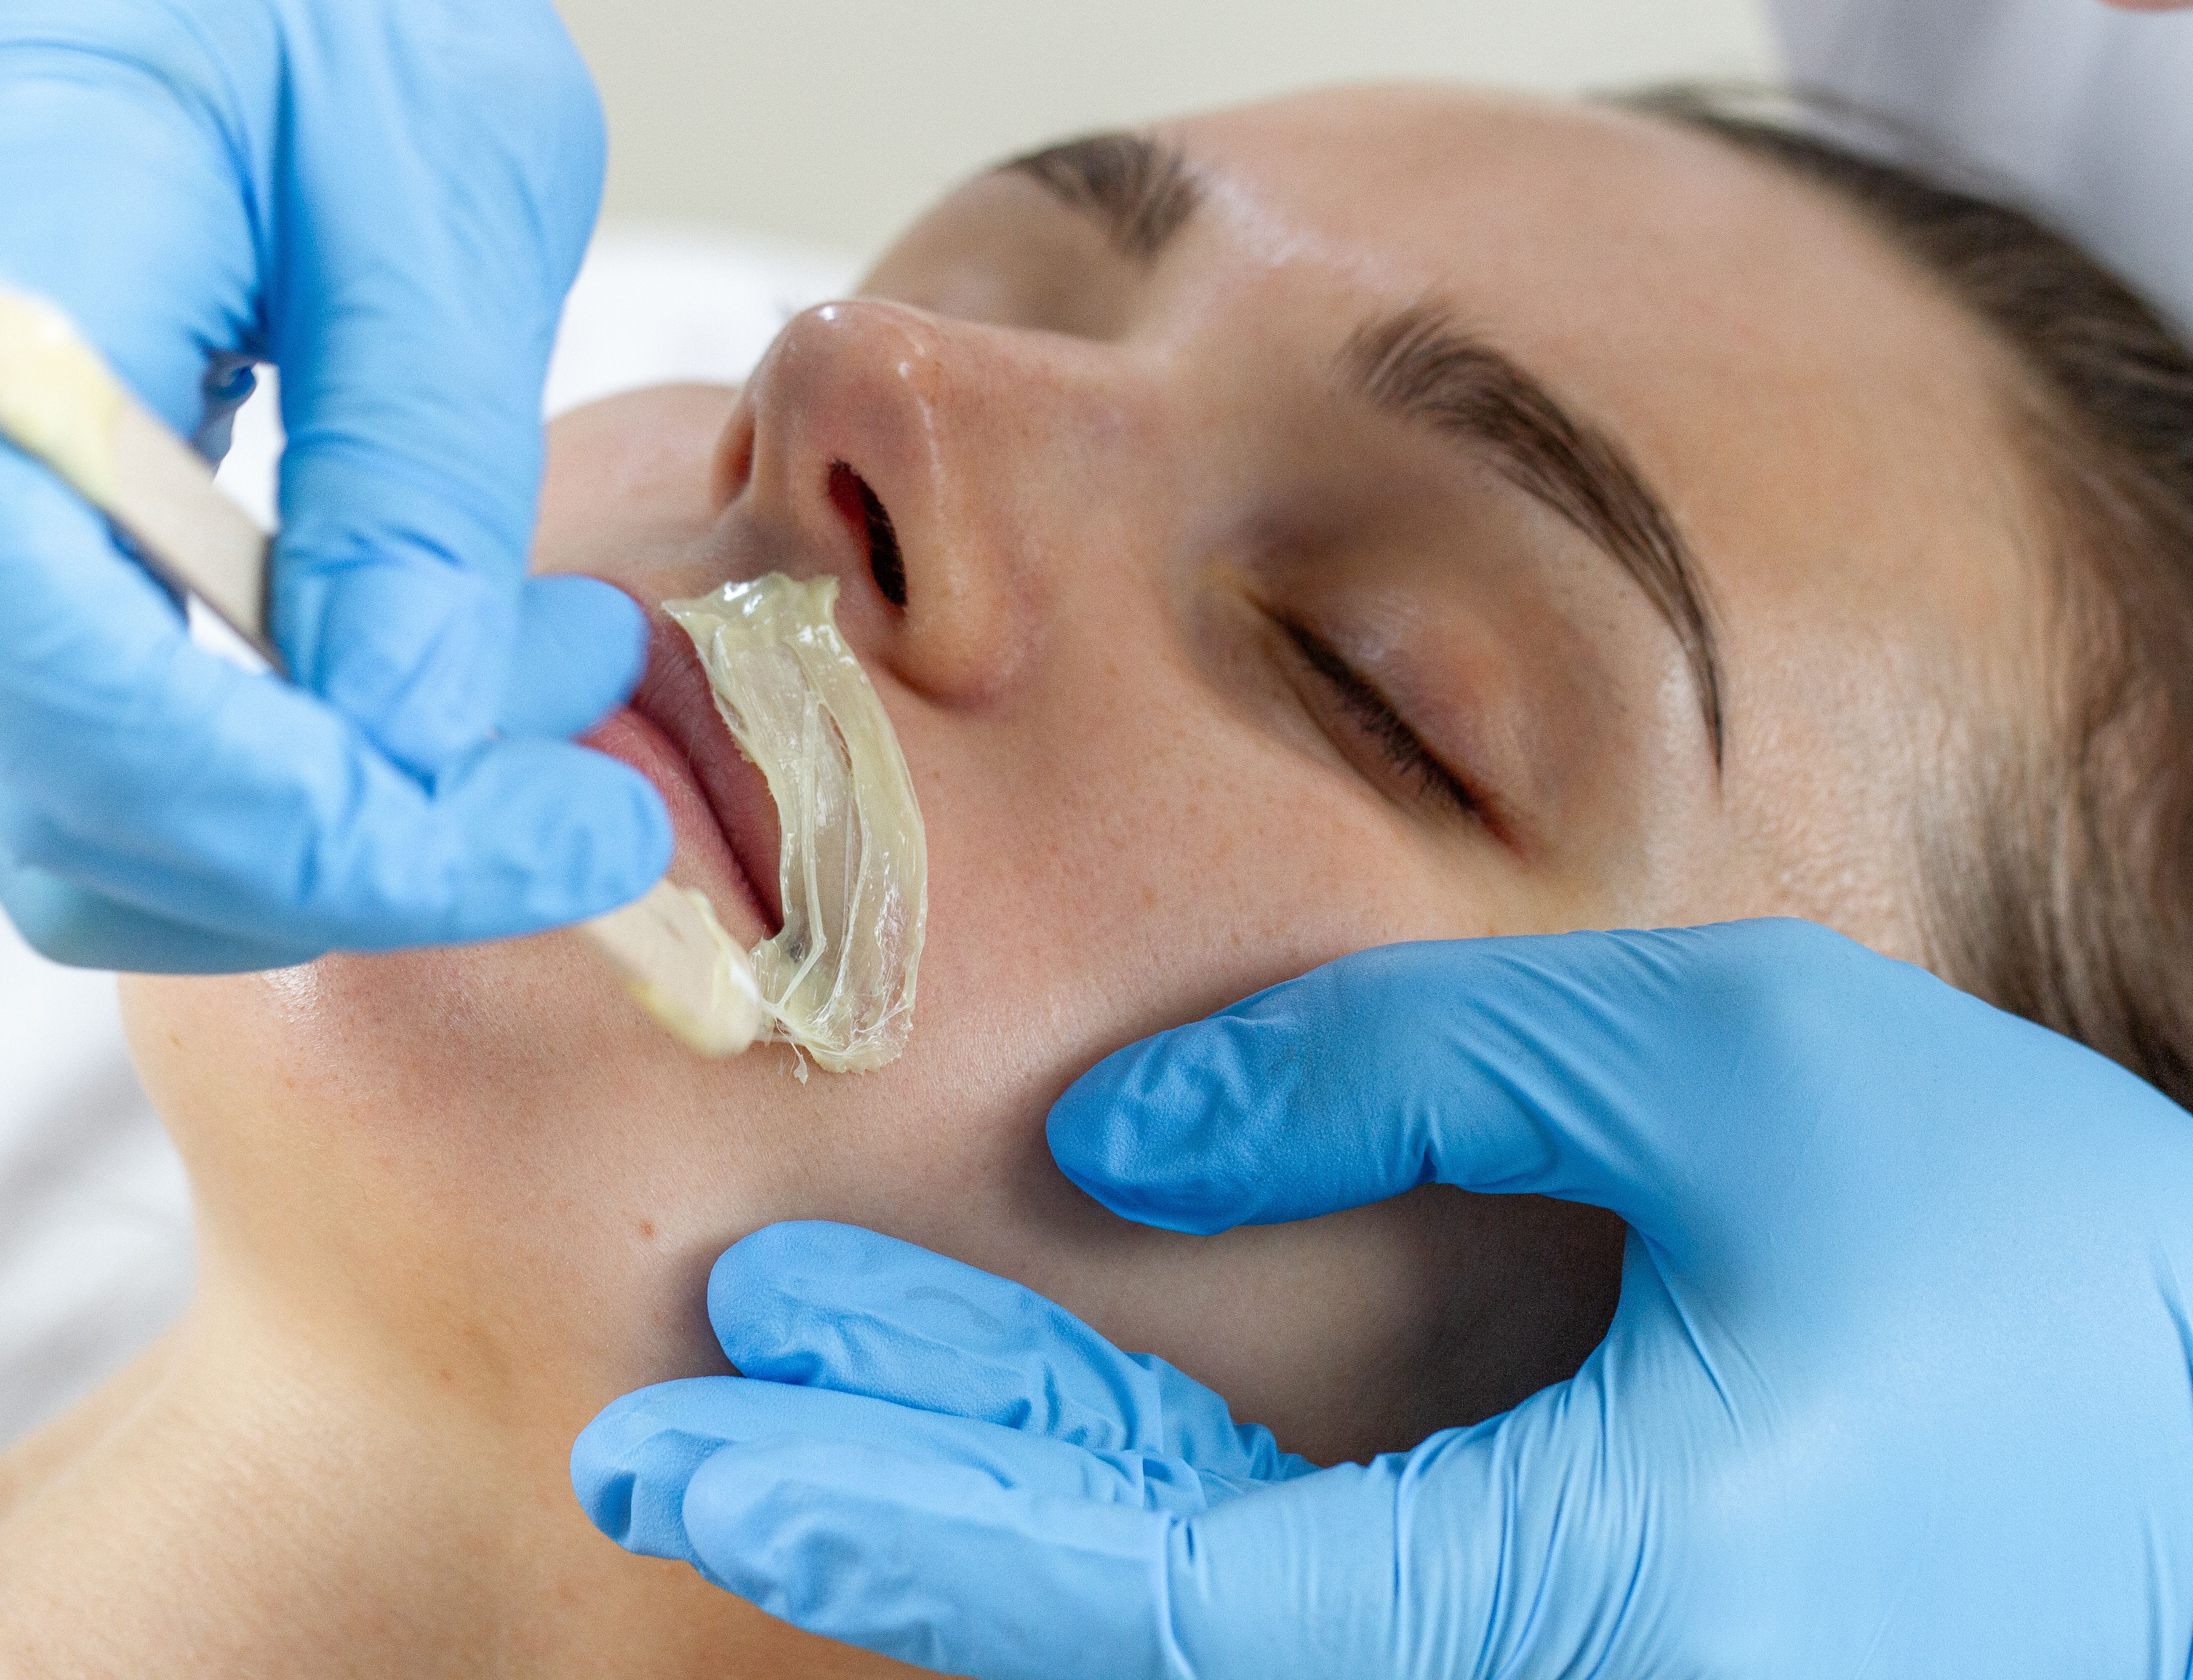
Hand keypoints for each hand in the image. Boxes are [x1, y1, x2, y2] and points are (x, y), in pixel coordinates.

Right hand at [0, 0, 667, 969]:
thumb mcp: (419, 165)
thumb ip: (414, 460)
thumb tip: (419, 732)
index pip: (92, 698)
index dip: (336, 825)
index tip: (581, 836)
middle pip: (88, 819)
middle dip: (368, 851)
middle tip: (595, 787)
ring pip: (97, 825)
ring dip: (343, 820)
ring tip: (545, 684)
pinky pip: (110, 748)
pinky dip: (289, 762)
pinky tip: (434, 656)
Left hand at [576, 921, 2192, 1676]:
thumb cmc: (2028, 1246)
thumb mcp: (1732, 1069)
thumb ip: (1406, 1077)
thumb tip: (1123, 1147)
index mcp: (1579, 1599)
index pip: (1147, 1585)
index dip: (912, 1496)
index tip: (720, 1395)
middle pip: (1120, 1648)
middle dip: (878, 1537)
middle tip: (661, 1438)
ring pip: (1181, 1651)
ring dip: (977, 1542)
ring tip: (783, 1427)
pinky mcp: (1560, 1665)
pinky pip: (1280, 1625)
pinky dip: (1116, 1551)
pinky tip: (1009, 1465)